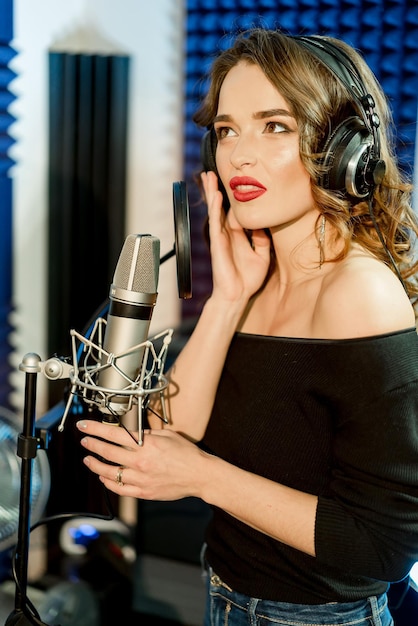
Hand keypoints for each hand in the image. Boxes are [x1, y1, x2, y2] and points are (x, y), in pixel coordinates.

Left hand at [77, 419, 206, 500]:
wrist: (199, 475)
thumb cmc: (186, 454)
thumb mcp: (167, 435)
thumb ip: (146, 434)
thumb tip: (131, 434)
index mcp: (146, 445)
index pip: (113, 434)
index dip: (95, 429)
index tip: (84, 425)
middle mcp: (140, 462)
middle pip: (107, 452)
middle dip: (91, 445)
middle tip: (84, 441)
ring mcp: (140, 479)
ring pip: (109, 473)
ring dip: (95, 465)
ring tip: (88, 460)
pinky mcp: (143, 492)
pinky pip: (119, 489)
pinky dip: (108, 482)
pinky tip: (103, 476)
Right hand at [202, 171, 270, 303]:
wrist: (237, 295)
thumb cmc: (247, 279)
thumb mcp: (262, 256)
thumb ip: (262, 240)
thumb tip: (264, 225)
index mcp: (238, 236)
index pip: (235, 212)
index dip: (233, 198)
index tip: (233, 182)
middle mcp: (227, 234)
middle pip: (221, 207)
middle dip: (216, 190)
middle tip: (212, 173)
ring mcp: (221, 238)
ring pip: (215, 210)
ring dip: (211, 193)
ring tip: (208, 176)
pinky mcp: (218, 244)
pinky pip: (216, 222)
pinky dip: (215, 209)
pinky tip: (215, 196)